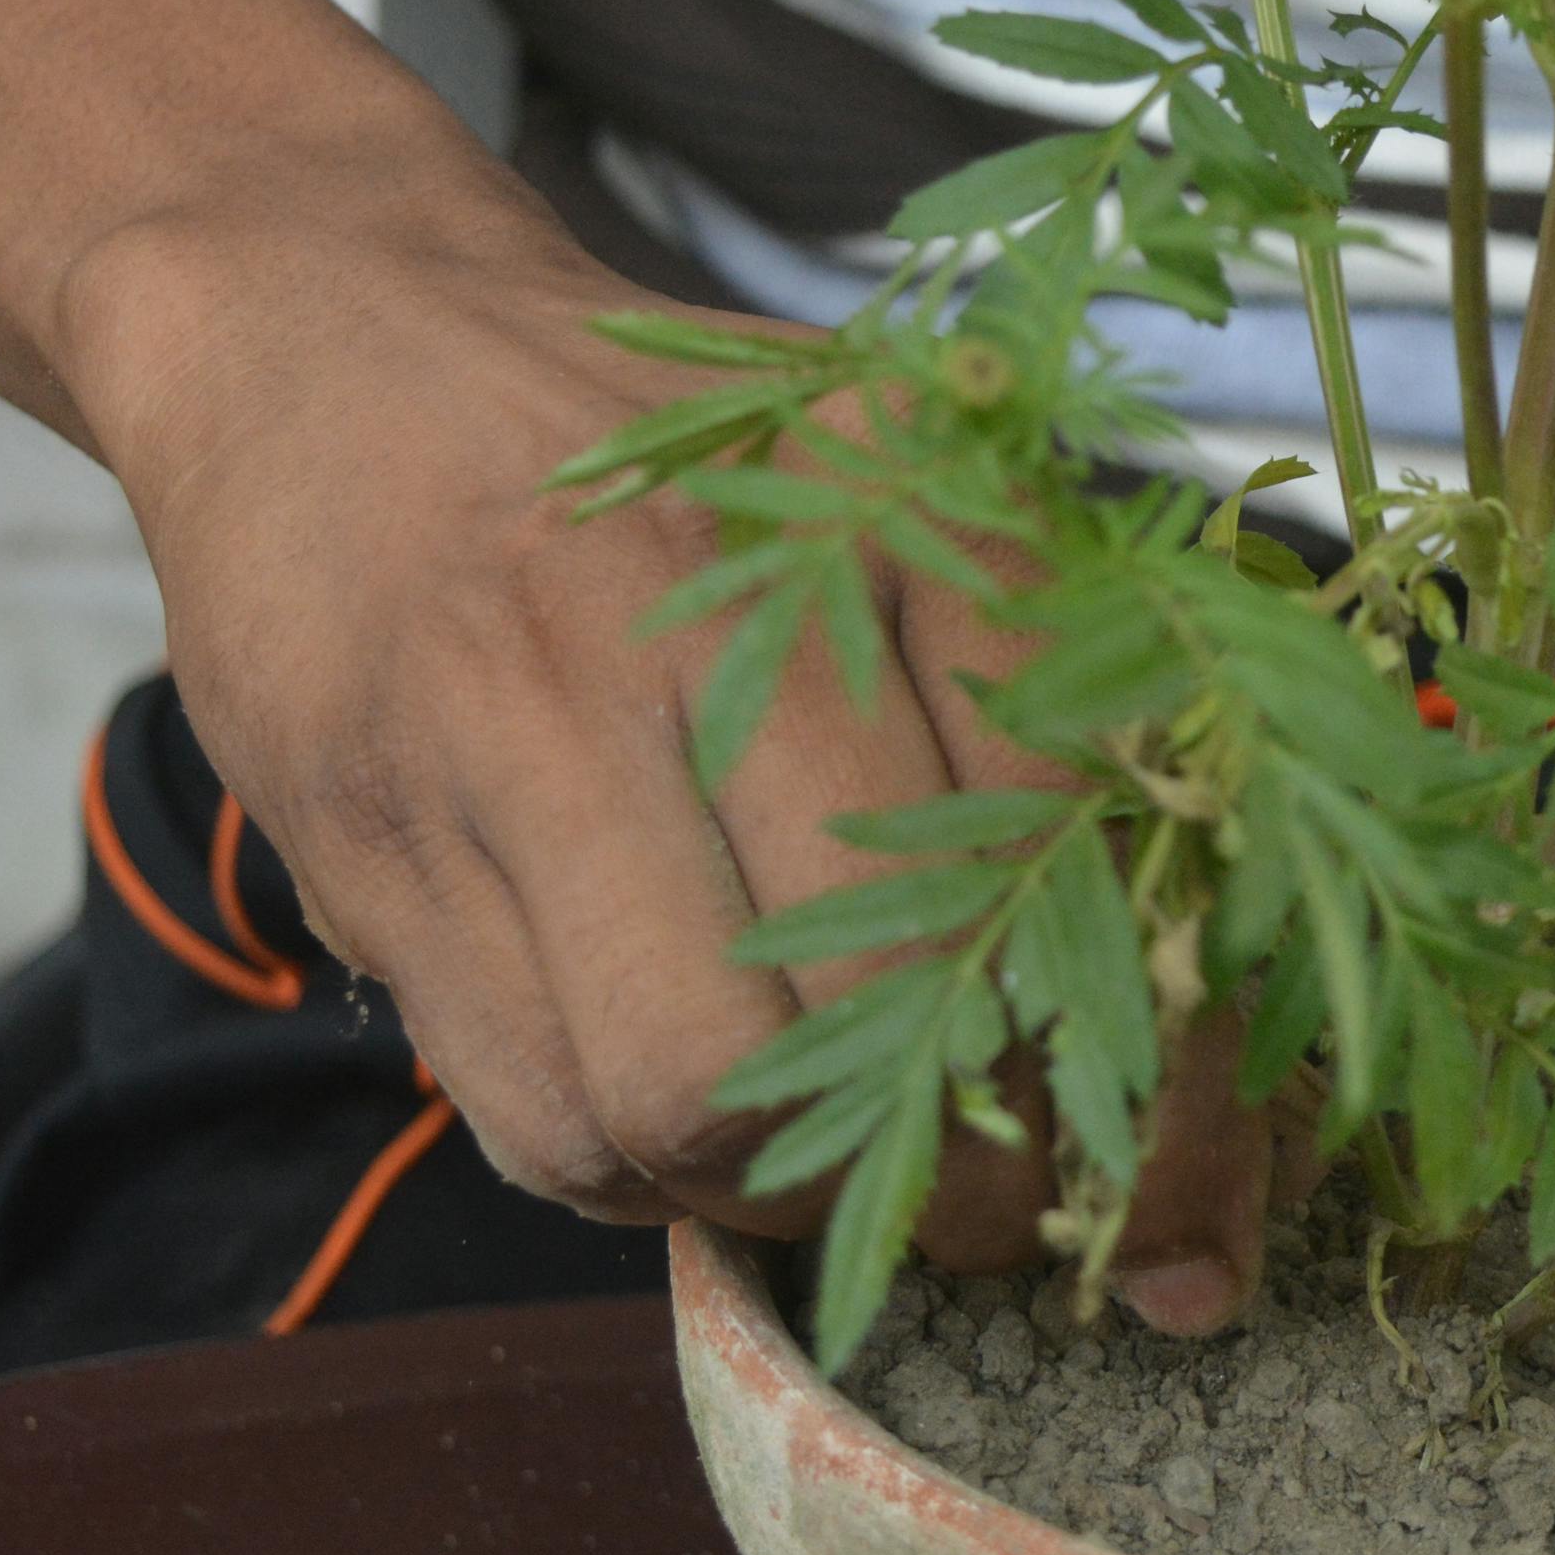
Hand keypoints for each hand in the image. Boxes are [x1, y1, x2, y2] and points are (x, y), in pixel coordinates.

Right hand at [68, 202, 1277, 1331]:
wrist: (338, 332)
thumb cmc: (689, 469)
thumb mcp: (909, 513)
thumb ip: (1064, 729)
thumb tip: (1215, 1085)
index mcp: (909, 510)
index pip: (1083, 843)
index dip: (1147, 1066)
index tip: (1170, 1186)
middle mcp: (722, 604)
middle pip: (892, 991)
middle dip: (976, 1172)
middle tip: (1011, 1223)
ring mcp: (526, 720)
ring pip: (691, 1090)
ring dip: (783, 1195)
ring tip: (825, 1168)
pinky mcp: (372, 837)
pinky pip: (534, 1115)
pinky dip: (629, 1174)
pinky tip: (669, 1113)